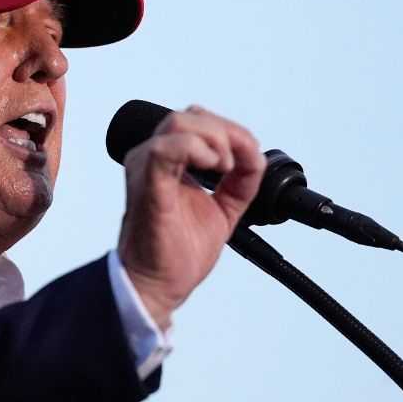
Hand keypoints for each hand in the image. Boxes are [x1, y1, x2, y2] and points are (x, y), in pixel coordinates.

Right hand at [117, 106, 265, 329]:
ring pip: (179, 124)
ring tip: (226, 167)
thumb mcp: (223, 207)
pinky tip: (213, 167)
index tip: (249, 156)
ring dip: (214, 139)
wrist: (159, 284)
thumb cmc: (175, 249)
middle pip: (189, 116)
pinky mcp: (147, 186)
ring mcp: (145, 170)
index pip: (196, 121)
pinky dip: (196, 150)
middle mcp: (151, 159)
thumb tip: (256, 156)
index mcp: (166, 161)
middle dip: (225, 133)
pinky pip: (164, 150)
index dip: (229, 130)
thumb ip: (241, 180)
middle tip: (238, 164)